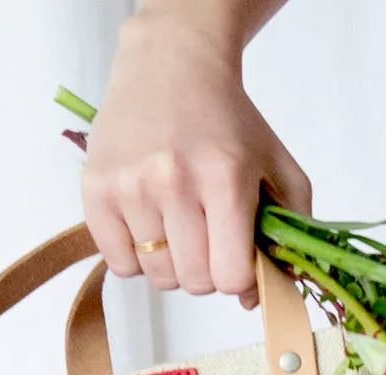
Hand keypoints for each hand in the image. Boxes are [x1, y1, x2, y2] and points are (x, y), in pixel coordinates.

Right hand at [81, 6, 311, 306]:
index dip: (240, 279)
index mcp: (225, 180)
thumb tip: (263, 297)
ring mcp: (130, 186)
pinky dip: (138, 258)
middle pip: (195, 281)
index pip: (230, 276)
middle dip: (210, 272)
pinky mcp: (95, 188)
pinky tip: (150, 226)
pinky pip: (119, 263)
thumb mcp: (280, 168)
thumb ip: (290, 234)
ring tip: (180, 228)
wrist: (171, 66)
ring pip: (158, 277)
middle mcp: (173, 182)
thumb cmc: (231, 123)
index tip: (239, 256)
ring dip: (174, 266)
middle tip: (210, 238)